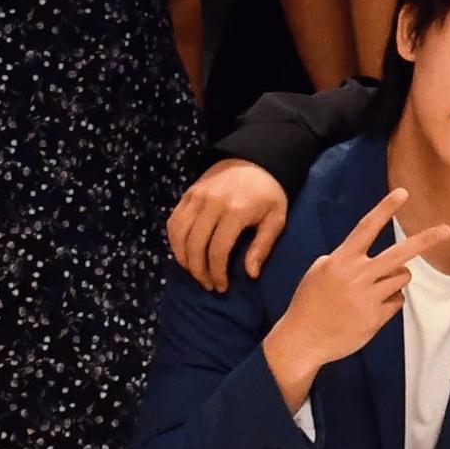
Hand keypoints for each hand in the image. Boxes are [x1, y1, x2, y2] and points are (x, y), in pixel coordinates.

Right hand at [169, 159, 289, 292]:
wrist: (254, 160)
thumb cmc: (268, 194)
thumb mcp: (276, 219)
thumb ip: (263, 247)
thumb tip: (250, 275)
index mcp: (237, 210)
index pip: (218, 250)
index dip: (217, 273)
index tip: (221, 287)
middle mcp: (213, 203)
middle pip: (195, 245)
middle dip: (199, 271)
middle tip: (207, 285)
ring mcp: (197, 196)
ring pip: (179, 235)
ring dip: (183, 259)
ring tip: (195, 273)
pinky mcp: (188, 194)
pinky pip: (173, 222)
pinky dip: (174, 242)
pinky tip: (184, 254)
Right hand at [262, 190, 449, 408]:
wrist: (301, 340)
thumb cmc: (310, 303)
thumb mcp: (319, 272)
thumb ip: (344, 259)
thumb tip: (369, 254)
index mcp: (340, 260)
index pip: (366, 227)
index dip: (385, 209)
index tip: (403, 193)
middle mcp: (356, 275)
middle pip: (399, 253)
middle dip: (426, 240)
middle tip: (448, 230)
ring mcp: (367, 297)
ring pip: (402, 277)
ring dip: (394, 280)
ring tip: (370, 292)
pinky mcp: (376, 317)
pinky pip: (397, 300)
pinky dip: (389, 302)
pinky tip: (367, 310)